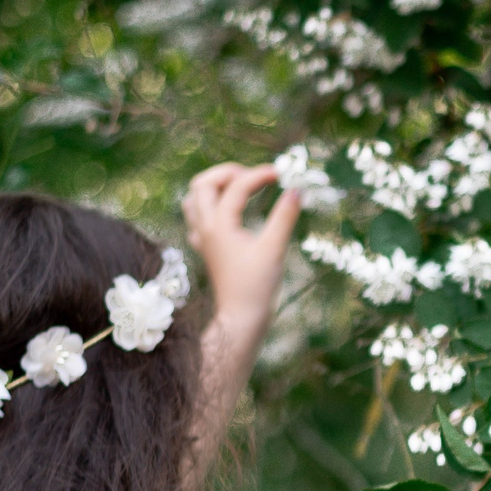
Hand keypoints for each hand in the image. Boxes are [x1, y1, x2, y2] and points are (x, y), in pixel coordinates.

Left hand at [180, 162, 300, 338]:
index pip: (237, 186)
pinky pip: (196, 219)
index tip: (281, 173)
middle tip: (252, 177)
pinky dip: (209, 207)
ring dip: (213, 188)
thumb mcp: (274, 249)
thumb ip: (284, 216)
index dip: (260, 174)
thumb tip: (296, 190)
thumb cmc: (257, 286)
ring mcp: (202, 238)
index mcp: (220, 224)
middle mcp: (205, 228)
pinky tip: (227, 213)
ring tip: (238, 189)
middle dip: (227, 173)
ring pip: (194, 200)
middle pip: (202, 184)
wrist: (240, 317)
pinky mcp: (206, 249)